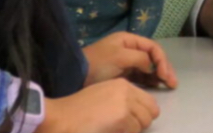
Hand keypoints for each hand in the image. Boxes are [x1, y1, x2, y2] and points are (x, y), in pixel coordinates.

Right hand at [40, 78, 157, 132]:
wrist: (62, 118)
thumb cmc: (77, 111)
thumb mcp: (102, 97)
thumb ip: (120, 102)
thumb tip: (136, 115)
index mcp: (122, 85)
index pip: (149, 101)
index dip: (143, 115)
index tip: (133, 123)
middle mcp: (127, 91)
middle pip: (151, 112)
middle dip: (140, 124)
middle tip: (124, 129)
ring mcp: (126, 103)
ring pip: (143, 123)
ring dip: (133, 130)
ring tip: (115, 130)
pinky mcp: (123, 117)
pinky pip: (134, 131)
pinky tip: (110, 132)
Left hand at [82, 32, 177, 89]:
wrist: (77, 75)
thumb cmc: (98, 63)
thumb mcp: (119, 56)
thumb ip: (140, 58)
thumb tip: (152, 67)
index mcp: (129, 40)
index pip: (153, 48)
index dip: (162, 60)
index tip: (165, 75)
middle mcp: (130, 49)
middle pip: (153, 57)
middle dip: (164, 68)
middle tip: (173, 83)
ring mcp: (127, 61)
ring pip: (149, 67)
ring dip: (159, 74)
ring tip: (168, 85)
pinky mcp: (123, 74)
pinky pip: (141, 75)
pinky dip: (150, 80)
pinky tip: (156, 85)